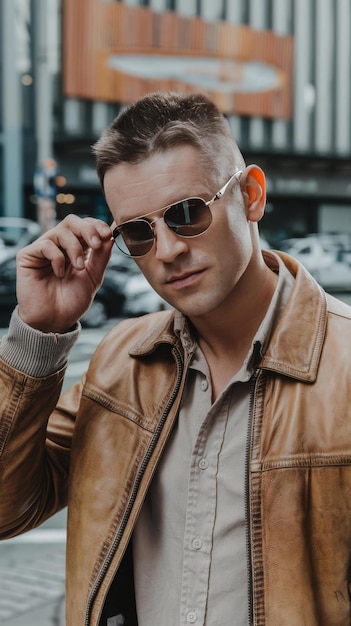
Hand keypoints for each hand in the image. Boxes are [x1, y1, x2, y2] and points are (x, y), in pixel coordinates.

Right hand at [16, 215, 113, 332]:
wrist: (55, 320)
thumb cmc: (73, 301)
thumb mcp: (93, 278)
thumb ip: (102, 257)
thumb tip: (111, 235)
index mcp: (77, 248)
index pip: (86, 225)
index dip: (97, 226)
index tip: (107, 234)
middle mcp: (60, 245)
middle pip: (72, 221)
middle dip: (87, 229)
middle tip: (96, 244)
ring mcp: (44, 249)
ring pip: (61, 231)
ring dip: (74, 248)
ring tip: (78, 268)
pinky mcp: (28, 255)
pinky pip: (45, 245)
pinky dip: (57, 258)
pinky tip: (58, 273)